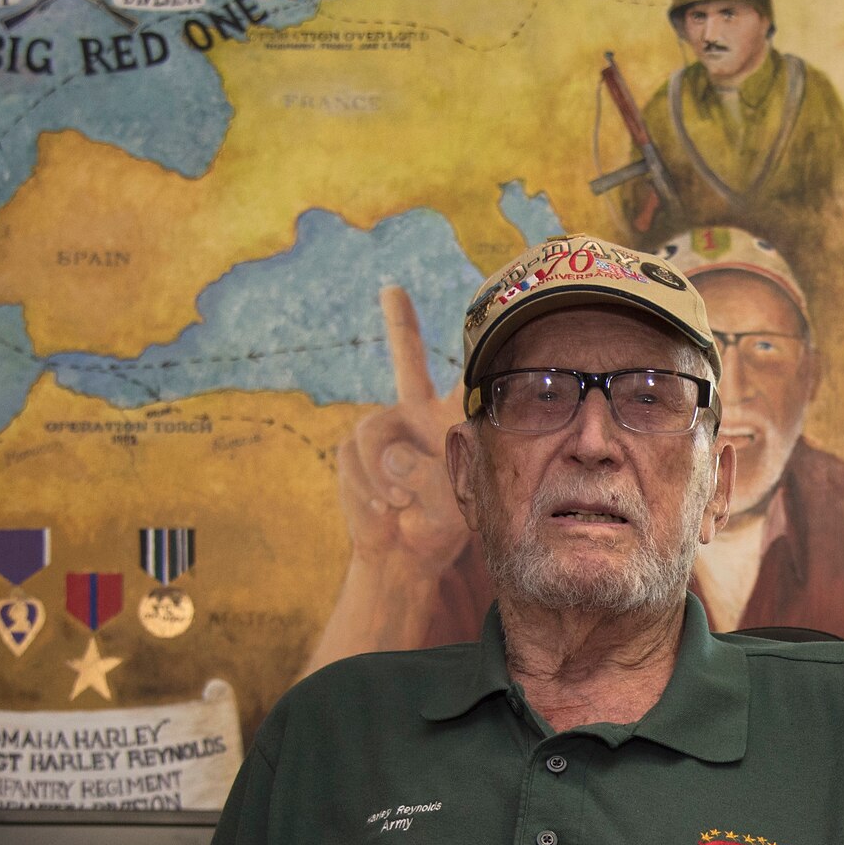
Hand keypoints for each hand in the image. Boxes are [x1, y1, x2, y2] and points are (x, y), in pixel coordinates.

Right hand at [336, 285, 470, 570]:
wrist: (403, 555)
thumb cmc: (437, 527)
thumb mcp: (447, 502)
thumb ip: (425, 475)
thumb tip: (392, 455)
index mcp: (453, 421)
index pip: (466, 378)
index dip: (478, 347)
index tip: (491, 309)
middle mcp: (417, 415)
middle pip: (406, 360)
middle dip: (398, 323)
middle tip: (391, 289)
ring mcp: (383, 430)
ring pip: (373, 431)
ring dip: (387, 475)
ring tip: (401, 503)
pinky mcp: (352, 448)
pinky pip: (354, 456)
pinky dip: (369, 488)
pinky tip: (385, 507)